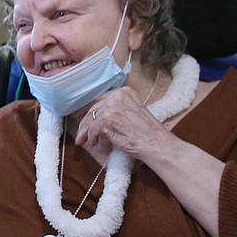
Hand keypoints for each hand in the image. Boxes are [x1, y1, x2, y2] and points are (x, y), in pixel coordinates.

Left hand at [77, 84, 224, 236]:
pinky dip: (92, 137)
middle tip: (80, 134)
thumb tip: (99, 116)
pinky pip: (93, 128)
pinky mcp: (107, 120)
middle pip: (93, 109)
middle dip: (85, 123)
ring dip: (86, 132)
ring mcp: (112, 107)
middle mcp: (117, 96)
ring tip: (84, 141)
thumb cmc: (147, 133)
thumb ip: (118, 110)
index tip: (81, 115)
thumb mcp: (133, 112)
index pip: (101, 100)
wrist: (156, 144)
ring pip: (91, 119)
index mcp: (125, 92)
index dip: (89, 109)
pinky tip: (94, 143)